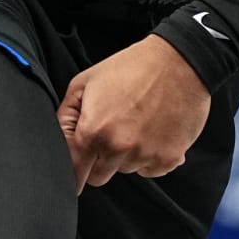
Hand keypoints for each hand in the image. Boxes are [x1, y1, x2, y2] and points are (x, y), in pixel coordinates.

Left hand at [57, 36, 211, 193]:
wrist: (180, 62)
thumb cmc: (132, 67)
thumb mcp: (85, 81)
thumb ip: (65, 115)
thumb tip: (59, 140)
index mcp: (94, 131)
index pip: (74, 172)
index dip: (72, 172)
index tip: (75, 171)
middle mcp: (119, 148)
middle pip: (98, 177)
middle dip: (99, 161)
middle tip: (110, 134)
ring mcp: (146, 155)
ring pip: (125, 170)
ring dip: (126, 156)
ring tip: (136, 125)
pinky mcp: (169, 158)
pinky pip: (151, 170)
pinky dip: (150, 157)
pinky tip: (153, 132)